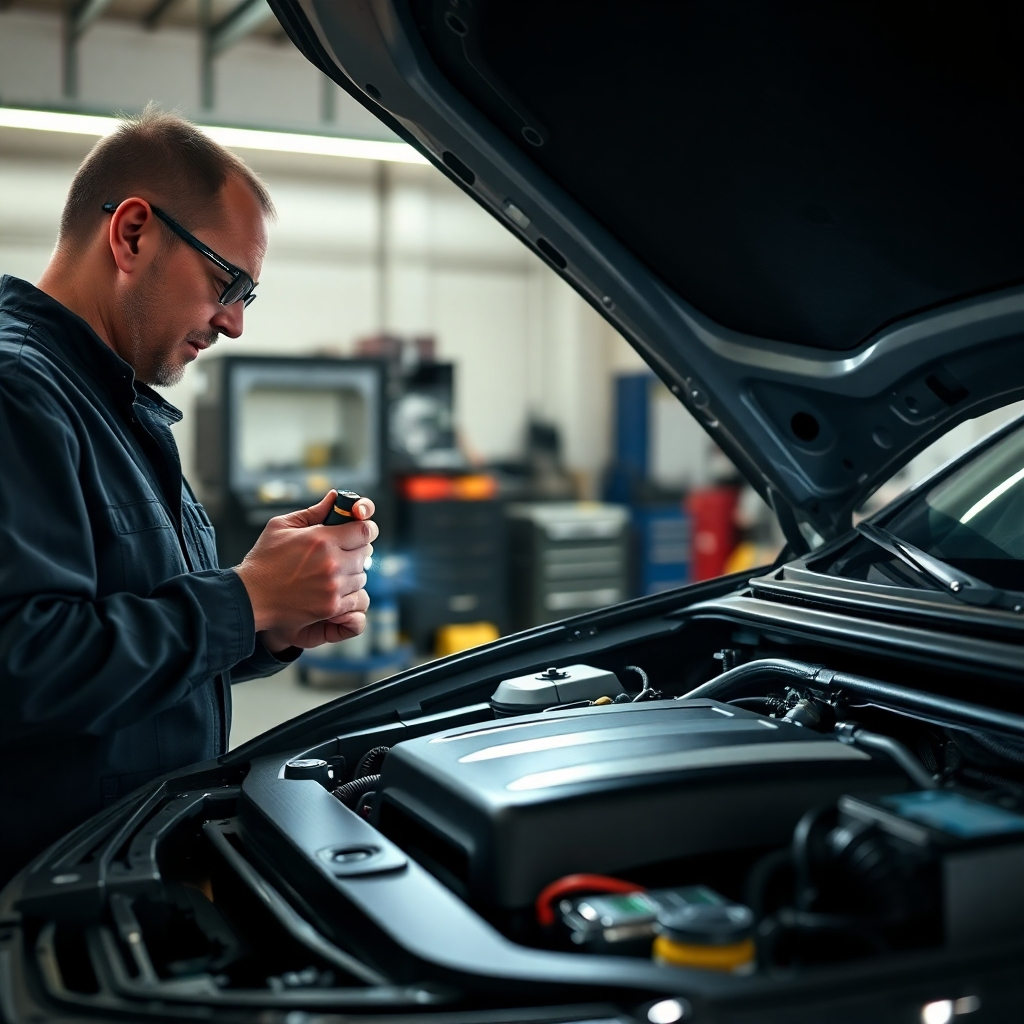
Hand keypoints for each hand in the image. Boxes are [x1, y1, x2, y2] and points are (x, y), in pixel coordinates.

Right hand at [234, 491, 376, 651]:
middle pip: (366, 553)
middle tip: (343, 551)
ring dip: (353, 572)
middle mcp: (332, 563)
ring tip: (334, 570)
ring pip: (362, 576)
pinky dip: (349, 592)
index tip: (361, 531)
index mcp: (322, 540)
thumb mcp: (281, 527)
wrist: (251, 597)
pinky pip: (356, 597)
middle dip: (357, 550)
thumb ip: (313, 512)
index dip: (366, 529)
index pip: (365, 531)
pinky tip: (333, 587)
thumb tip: (335, 497)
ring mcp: (333, 587)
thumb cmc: (264, 560)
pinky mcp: (331, 607)